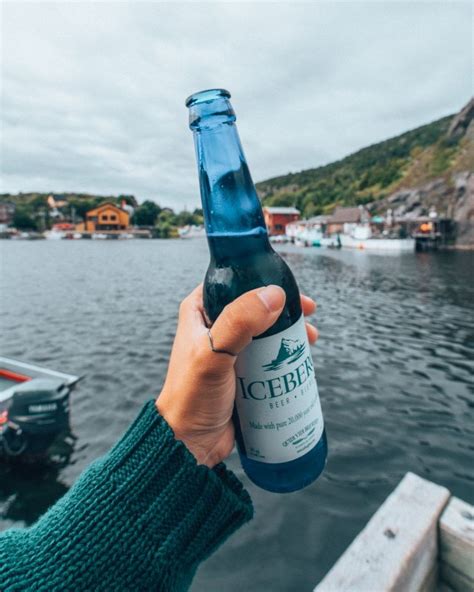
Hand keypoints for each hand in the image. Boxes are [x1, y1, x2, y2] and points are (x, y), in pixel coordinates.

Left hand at [156, 284, 318, 467]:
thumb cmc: (192, 397)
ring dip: (289, 332)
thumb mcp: (213, 354)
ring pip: (265, 331)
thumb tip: (275, 296)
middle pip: (255, 306)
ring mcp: (229, 350)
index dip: (261, 280)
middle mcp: (213, 327)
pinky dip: (285, 354)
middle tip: (307, 315)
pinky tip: (300, 360)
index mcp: (198, 312)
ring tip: (309, 340)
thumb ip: (239, 322)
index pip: (231, 282)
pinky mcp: (242, 372)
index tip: (289, 288)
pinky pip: (268, 356)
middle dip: (284, 309)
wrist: (189, 443)